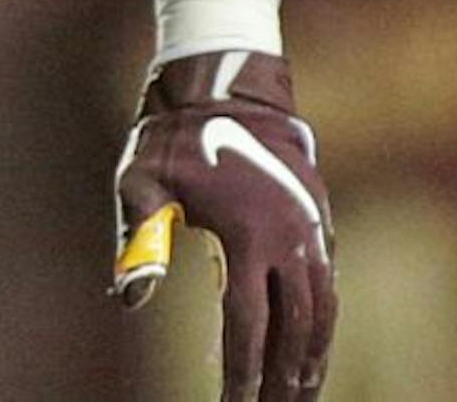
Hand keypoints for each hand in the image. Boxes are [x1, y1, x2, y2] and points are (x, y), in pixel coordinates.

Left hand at [112, 50, 335, 399]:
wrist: (225, 86)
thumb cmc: (171, 137)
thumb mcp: (141, 181)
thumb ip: (138, 239)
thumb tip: (129, 299)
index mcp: (245, 234)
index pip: (247, 324)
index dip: (241, 372)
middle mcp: (288, 239)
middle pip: (293, 329)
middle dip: (282, 379)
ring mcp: (310, 231)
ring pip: (322, 312)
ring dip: (312, 358)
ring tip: (300, 396)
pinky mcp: (319, 223)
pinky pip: (327, 287)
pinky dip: (322, 324)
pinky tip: (311, 348)